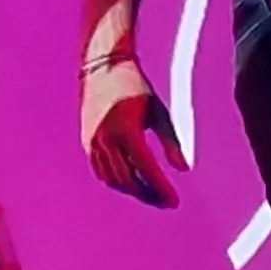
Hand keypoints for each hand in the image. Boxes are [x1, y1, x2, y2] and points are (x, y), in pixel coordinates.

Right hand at [84, 59, 187, 208]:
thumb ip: (171, 142)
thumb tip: (183, 169)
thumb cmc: (136, 88)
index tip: (174, 202)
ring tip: (152, 194)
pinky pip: (101, 171)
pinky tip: (133, 182)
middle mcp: (106, 140)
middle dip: (148, 194)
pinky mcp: (87, 143)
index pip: (146, 169)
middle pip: (128, 180)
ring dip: (133, 190)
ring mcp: (93, 142)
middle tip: (166, 202)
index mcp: (126, 131)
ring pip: (113, 180)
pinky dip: (117, 181)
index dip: (161, 189)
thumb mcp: (159, 112)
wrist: (103, 67)